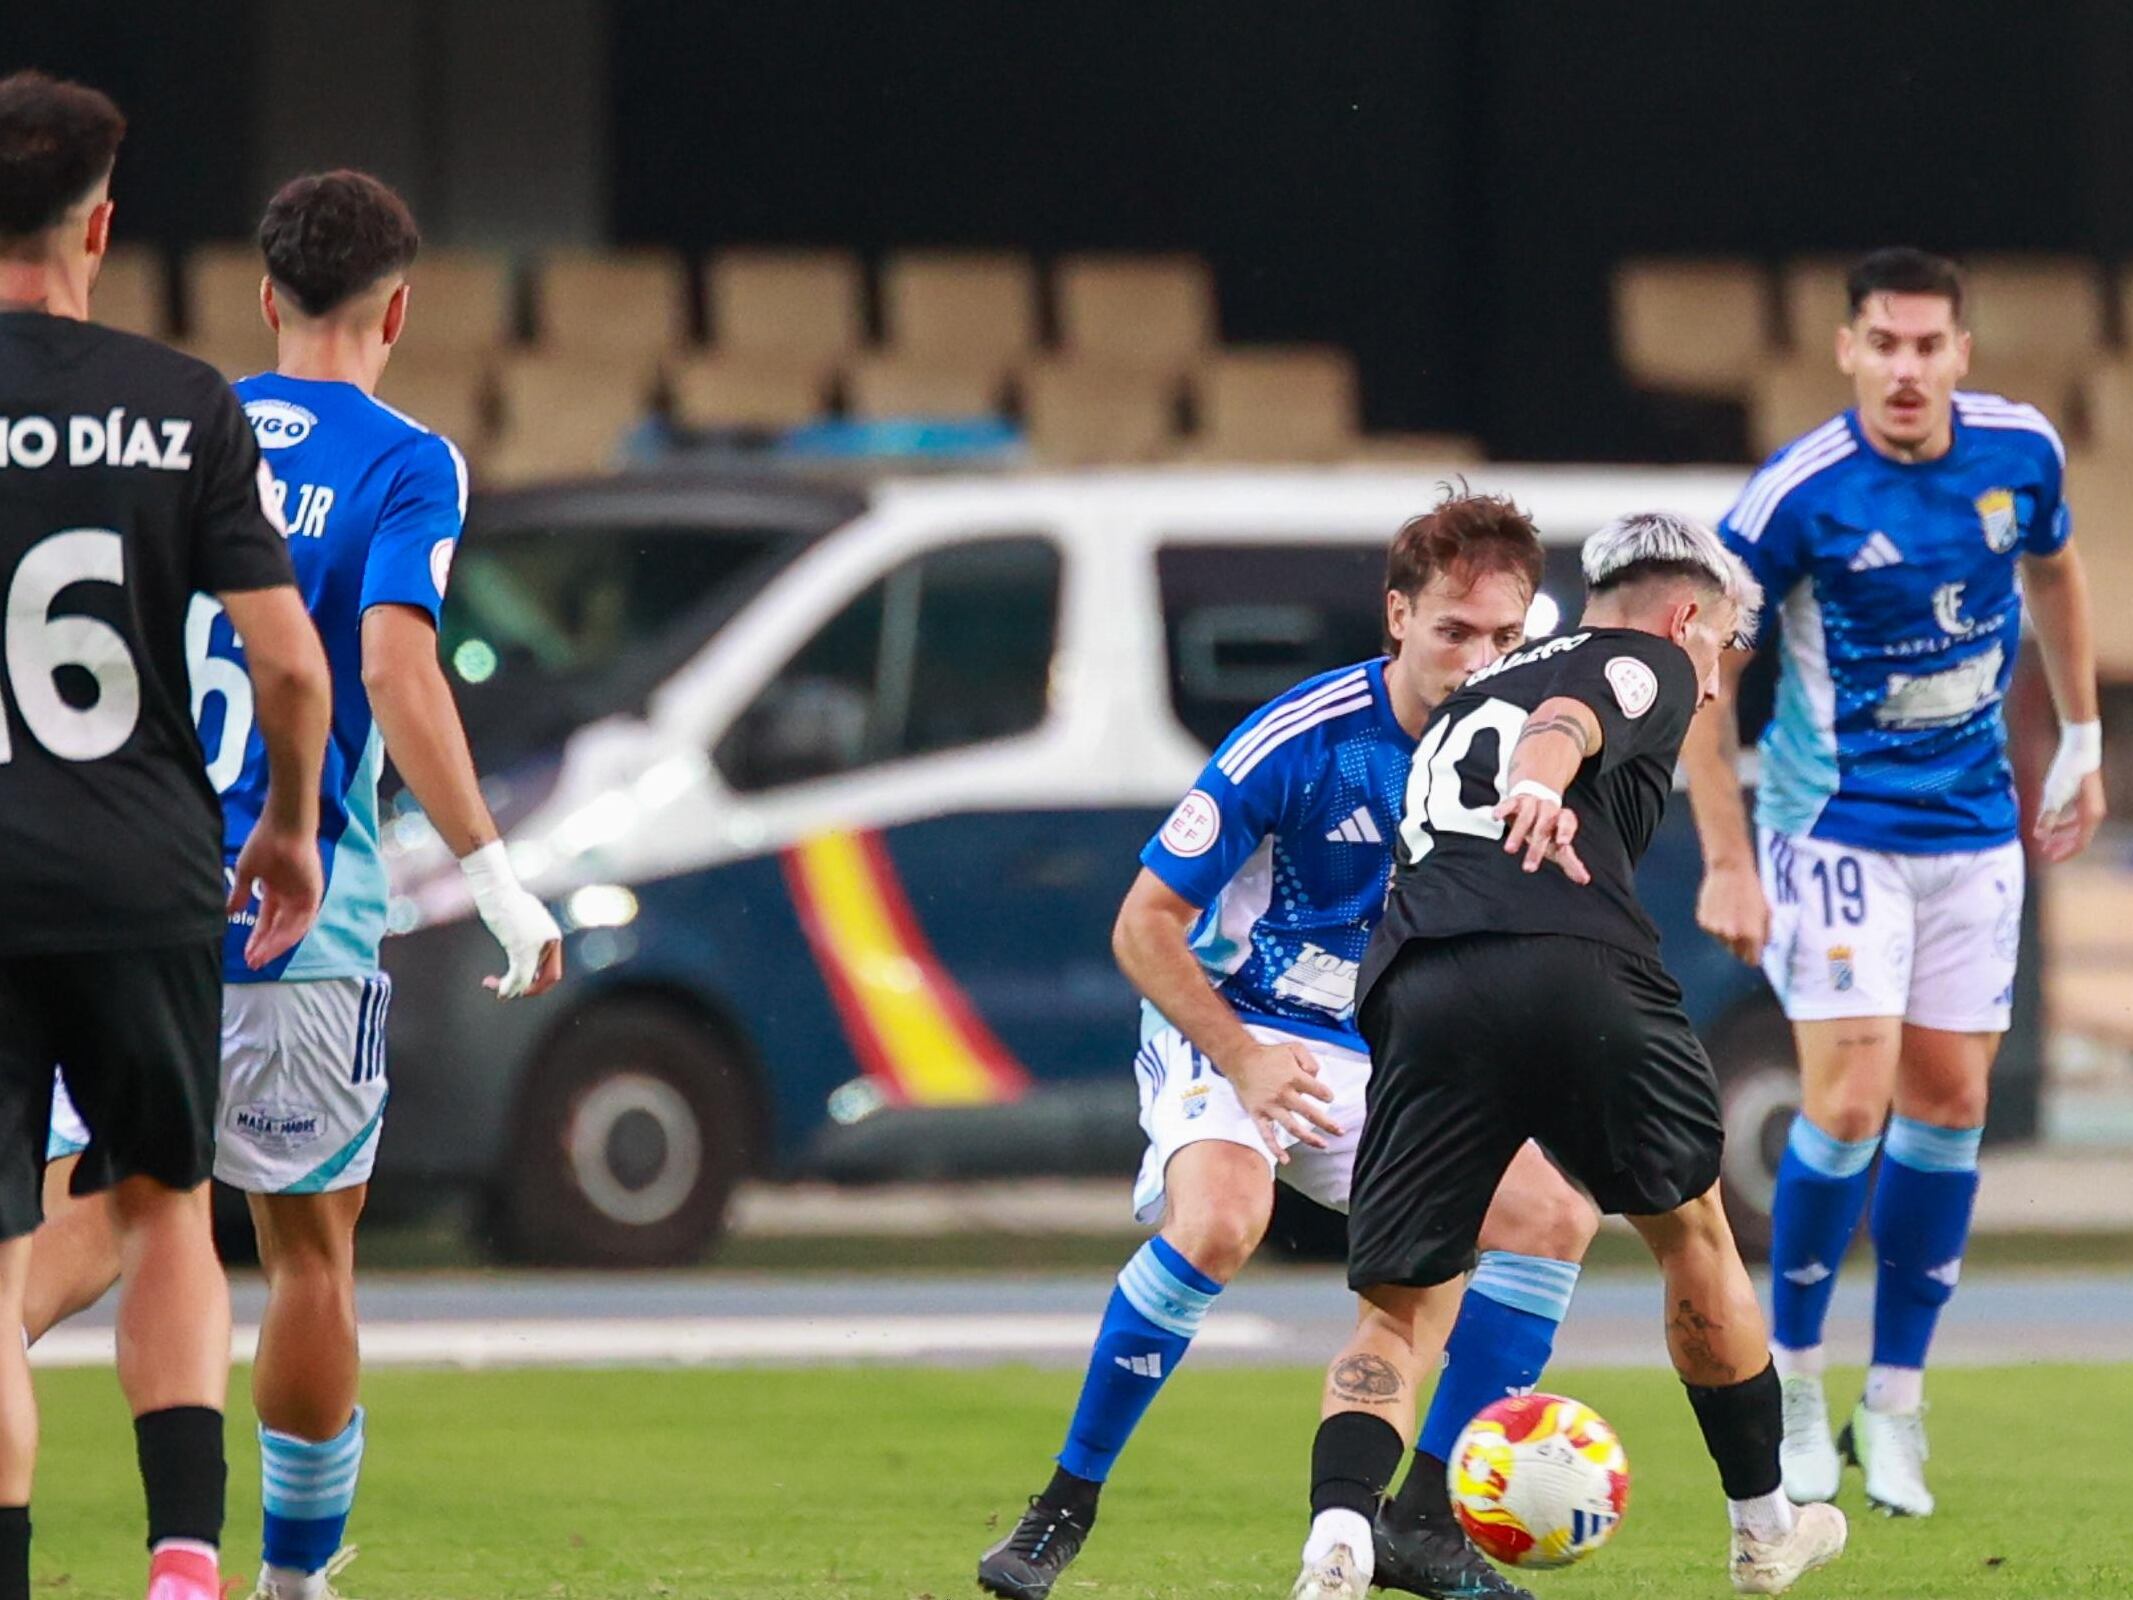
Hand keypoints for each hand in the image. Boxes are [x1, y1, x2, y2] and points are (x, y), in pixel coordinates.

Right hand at [229, 821, 323, 968]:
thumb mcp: (247, 874)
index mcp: (276, 891)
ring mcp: (303, 896)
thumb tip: (228, 913)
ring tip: (259, 958)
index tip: (245, 954)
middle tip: (252, 963)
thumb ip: (240, 895)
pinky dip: (289, 934)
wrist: (282, 827)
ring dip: (275, 945)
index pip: (266, 922)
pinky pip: (303, 921)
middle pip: (278, 929)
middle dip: (265, 947)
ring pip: (290, 929)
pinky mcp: (313, 894)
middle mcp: (290, 897)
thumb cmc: (264, 843)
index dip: (256, 938)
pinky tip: (275, 945)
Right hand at [460, 842, 564, 999]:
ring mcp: (536, 946)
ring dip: (513, 990)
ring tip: (499, 992)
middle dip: (528, 990)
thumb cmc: (507, 900)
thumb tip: (527, 952)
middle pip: (546, 979)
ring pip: (528, 981)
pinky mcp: (521, 948)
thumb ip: (532, 936)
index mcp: (553, 937)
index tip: (519, 983)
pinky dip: (509, 988)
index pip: (552, 971)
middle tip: (508, 992)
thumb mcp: (526, 918)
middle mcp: (550, 943)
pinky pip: (519, 976)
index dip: (537, 982)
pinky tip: (499, 991)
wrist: (496, 889)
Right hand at [1220, 1038, 1341, 1159]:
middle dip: (1328, 1123)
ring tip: (1323, 1144)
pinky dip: (1275, 1149)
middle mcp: (1283, 1094)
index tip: (1329, 1098)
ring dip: (1309, 1138)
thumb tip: (1317, 1075)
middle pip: (1310, 1113)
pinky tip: (1285, 1159)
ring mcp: (1271, 1107)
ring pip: (1293, 1127)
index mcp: (1293, 1077)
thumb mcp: (1293, 1047)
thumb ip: (1310, 1059)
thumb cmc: (1268, 1055)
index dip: (1327, 1095)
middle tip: (1339, 1131)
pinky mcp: (1258, 1115)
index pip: (1318, 1091)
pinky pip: (1267, 1135)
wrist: (1240, 1059)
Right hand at [1493, 782, 1589, 883]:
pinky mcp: (1516, 801)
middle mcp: (1549, 809)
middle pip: (1544, 827)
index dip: (1565, 831)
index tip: (1562, 843)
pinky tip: (1496, 818)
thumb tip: (1584, 880)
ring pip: (1526, 816)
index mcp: (1562, 819)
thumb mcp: (1558, 845)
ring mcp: (1532, 803)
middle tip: (1529, 868)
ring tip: (1510, 851)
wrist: (1534, 803)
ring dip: (1517, 833)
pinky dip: (1503, 809)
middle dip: (1536, 848)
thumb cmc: (1547, 831)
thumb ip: (1570, 862)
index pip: (1567, 822)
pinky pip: (1509, 803)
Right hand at [1696, 858, 1768, 964]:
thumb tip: (1761, 948)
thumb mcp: (1767, 912)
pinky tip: (1720, 908)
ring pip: (1722, 942)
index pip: (1751, 961)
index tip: (1753, 949)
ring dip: (1727, 933)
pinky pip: (1712, 931)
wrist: (1729, 870)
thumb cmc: (1751, 890)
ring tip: (1731, 913)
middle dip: (1740, 945)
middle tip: (1743, 928)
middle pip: (1735, 953)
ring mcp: (1716, 930)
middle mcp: (1732, 936)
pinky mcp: (1703, 922)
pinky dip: (1716, 924)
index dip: (1753, 955)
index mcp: (1751, 935)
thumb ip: (1765, 934)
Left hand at [2036, 769, 2105, 863]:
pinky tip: (2050, 821)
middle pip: (2078, 836)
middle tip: (2044, 851)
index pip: (2080, 842)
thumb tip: (2039, 836)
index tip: (2049, 857)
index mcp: (2090, 815)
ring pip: (2076, 826)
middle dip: (2061, 845)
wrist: (2079, 748)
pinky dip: (2062, 821)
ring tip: (2044, 837)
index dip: (2065, 852)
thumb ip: (2047, 817)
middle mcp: (2094, 811)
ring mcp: (2090, 803)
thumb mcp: (2053, 796)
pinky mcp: (2085, 795)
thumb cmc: (2068, 771)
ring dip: (2060, 833)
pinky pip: (2074, 815)